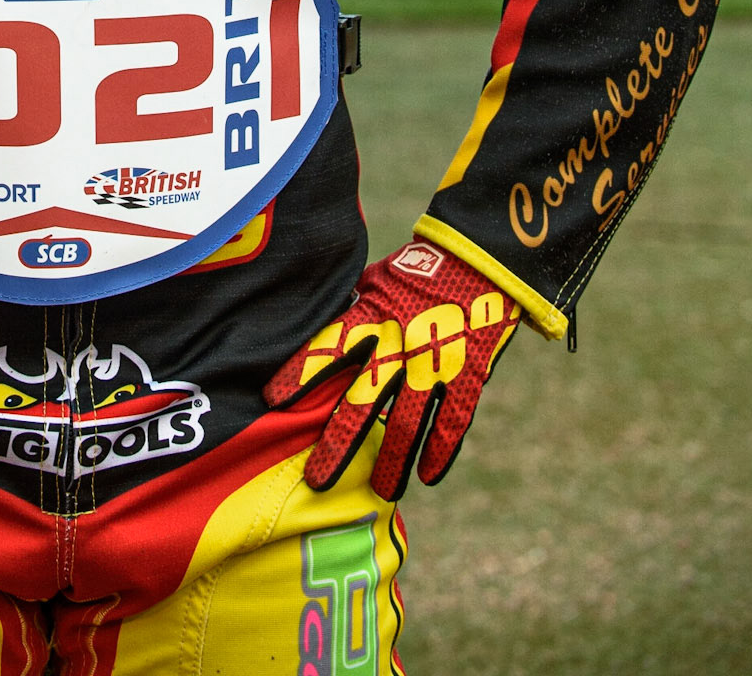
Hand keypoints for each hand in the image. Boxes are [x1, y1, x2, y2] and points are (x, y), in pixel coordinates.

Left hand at [263, 240, 519, 500]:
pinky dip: (440, 451)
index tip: (272, 401)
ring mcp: (436, 363)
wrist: (479, 259)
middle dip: (339, 444)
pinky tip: (428, 476)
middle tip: (317, 480)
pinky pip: (453, 422)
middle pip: (363, 401)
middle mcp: (399, 343)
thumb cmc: (417, 270)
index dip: (300, 374)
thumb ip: (349, 310)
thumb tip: (310, 332)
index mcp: (373, 314)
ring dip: (392, 461)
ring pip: (409, 424)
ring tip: (379, 493)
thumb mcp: (375, 280)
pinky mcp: (468, 375)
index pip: (328, 347)